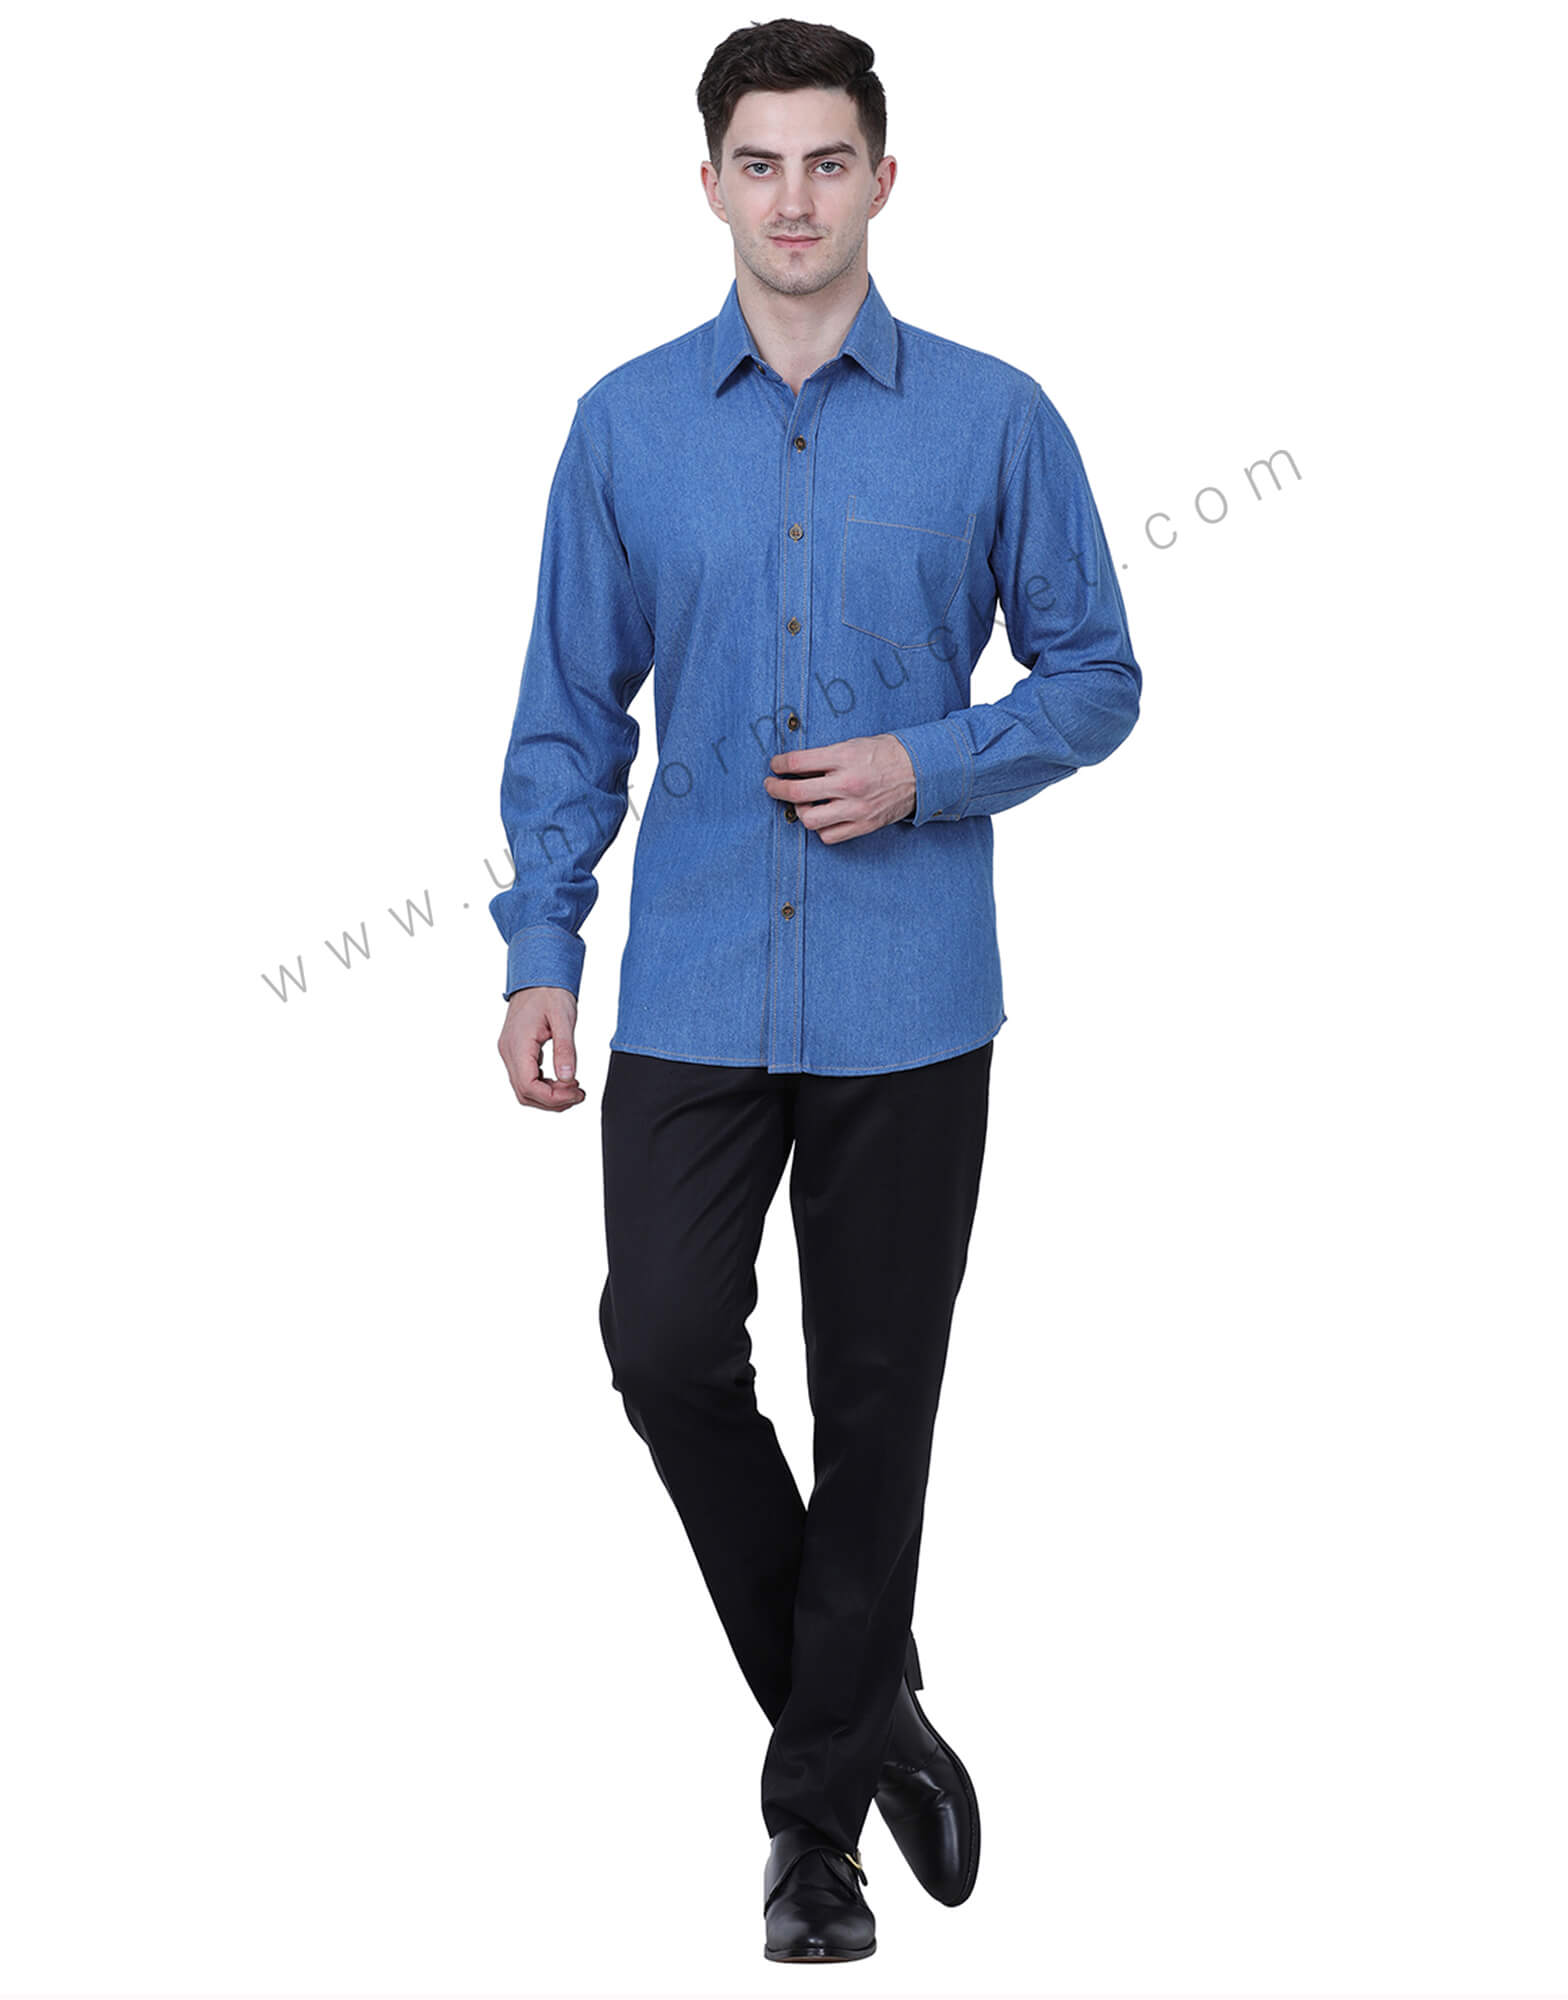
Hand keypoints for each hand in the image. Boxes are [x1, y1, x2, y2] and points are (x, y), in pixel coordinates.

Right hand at [498, 986, 586, 1110]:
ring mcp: (510, 1052)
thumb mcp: (564, 1018)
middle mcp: (508, 1051)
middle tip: (578, 1094)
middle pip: (524, 1093)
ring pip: (524, 1089)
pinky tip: (563, 1081)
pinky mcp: (516, 1051)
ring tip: (574, 1089)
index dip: (553, 1097)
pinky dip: (544, 1085)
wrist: (537, 976)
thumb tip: (568, 1078)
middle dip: (553, 1100)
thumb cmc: (549, 992)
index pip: (528, 1086)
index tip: (576, 1092)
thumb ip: (565, 1049)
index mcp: (517, 1044)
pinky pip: (526, 1078)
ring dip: (549, 1096)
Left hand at [763, 733, 915, 841]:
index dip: (779, 764)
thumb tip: (796, 766)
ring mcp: (856, 808)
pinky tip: (823, 816)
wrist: (921, 771)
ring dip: (799, 810)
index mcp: (845, 758)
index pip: (798, 763)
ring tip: (802, 802)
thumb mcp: (854, 744)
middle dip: (777, 789)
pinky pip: (829, 835)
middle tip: (772, 785)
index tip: (775, 765)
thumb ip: (826, 756)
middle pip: (796, 793)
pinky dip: (821, 828)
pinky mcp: (863, 825)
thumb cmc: (887, 754)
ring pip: (809, 819)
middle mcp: (848, 784)